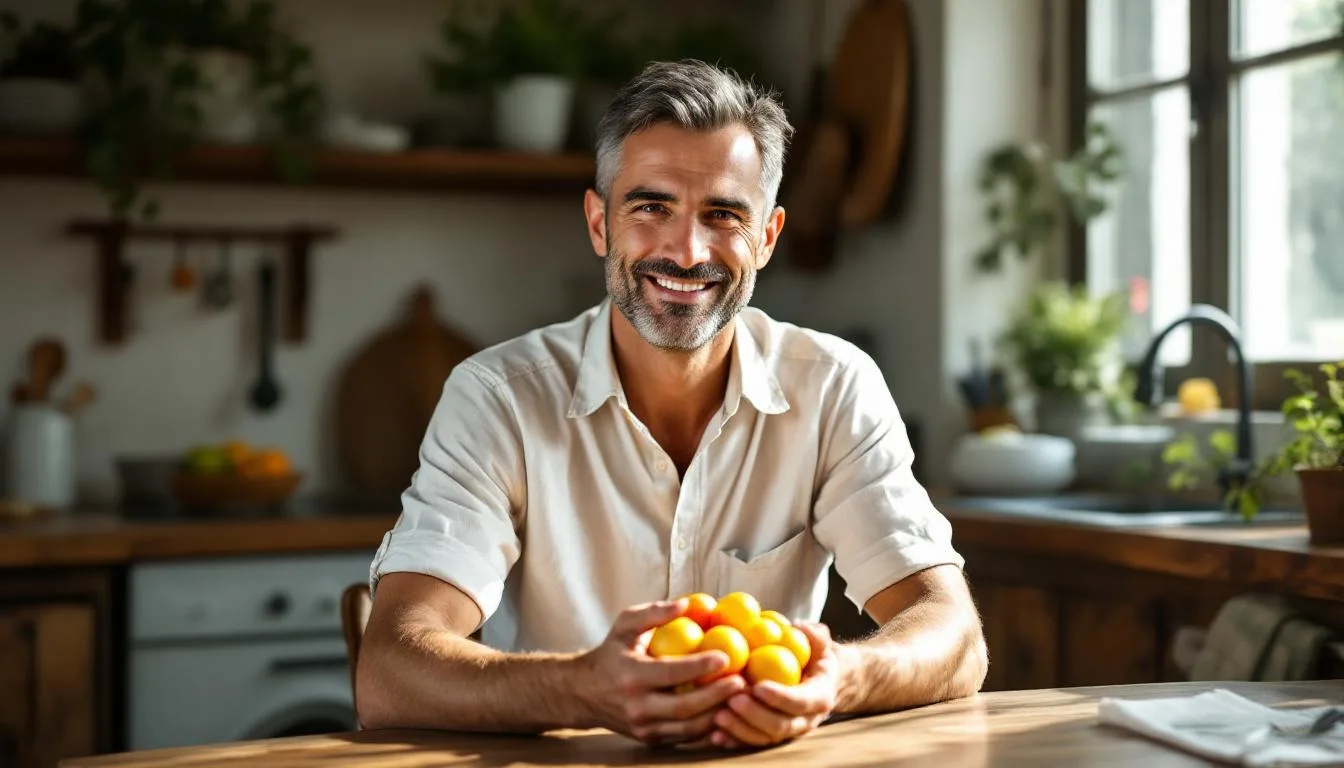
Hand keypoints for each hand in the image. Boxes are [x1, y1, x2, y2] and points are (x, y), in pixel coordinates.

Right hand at [574, 599, 746, 745]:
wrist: (583, 693)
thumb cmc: (611, 653)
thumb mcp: (624, 625)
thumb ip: (654, 613)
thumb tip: (686, 603)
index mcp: (631, 676)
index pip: (671, 673)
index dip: (700, 666)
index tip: (726, 656)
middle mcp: (636, 706)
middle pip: (685, 707)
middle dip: (717, 695)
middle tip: (741, 681)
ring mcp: (644, 727)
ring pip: (689, 729)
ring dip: (718, 714)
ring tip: (739, 698)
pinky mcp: (650, 739)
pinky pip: (685, 738)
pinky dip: (708, 729)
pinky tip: (725, 713)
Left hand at [710, 622, 839, 748]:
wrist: (816, 679)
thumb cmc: (814, 655)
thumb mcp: (820, 643)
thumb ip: (816, 635)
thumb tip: (800, 627)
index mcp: (819, 698)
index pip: (801, 702)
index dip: (780, 697)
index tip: (758, 687)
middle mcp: (805, 720)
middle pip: (780, 726)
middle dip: (755, 715)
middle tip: (733, 700)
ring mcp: (787, 731)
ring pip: (764, 738)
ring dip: (740, 729)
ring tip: (718, 716)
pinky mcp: (770, 735)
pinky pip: (751, 742)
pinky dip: (734, 740)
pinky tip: (715, 735)